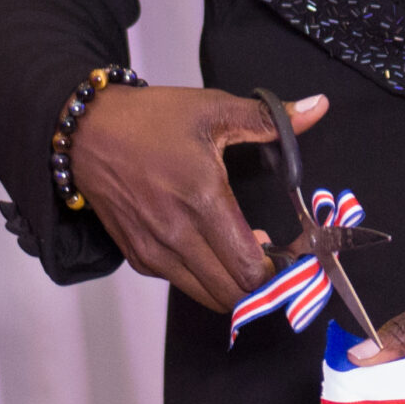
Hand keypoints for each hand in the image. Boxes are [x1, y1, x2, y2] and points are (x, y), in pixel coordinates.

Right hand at [67, 85, 326, 313]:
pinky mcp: (137, 256)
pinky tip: (210, 248)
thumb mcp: (213, 109)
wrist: (86, 131)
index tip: (295, 253)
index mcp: (203, 200)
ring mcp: (154, 250)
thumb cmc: (150, 120)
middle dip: (262, 283)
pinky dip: (202, 278)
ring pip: (206, 295)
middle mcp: (177, 234)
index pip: (250, 267)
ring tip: (244, 252)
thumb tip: (318, 107)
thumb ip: (269, 118)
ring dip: (232, 285)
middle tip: (276, 257)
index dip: (281, 270)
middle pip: (233, 292)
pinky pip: (179, 283)